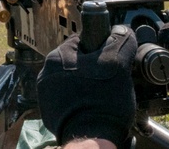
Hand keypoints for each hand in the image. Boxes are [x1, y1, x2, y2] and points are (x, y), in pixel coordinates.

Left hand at [37, 25, 137, 146]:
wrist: (91, 139)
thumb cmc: (102, 101)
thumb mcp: (118, 64)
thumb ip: (121, 41)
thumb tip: (123, 30)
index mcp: (56, 58)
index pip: (82, 41)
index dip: (101, 49)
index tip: (111, 60)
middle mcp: (46, 74)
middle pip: (77, 61)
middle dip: (94, 68)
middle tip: (110, 80)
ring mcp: (46, 94)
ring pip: (73, 80)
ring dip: (87, 84)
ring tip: (103, 95)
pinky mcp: (51, 111)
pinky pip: (69, 98)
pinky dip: (81, 100)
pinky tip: (94, 106)